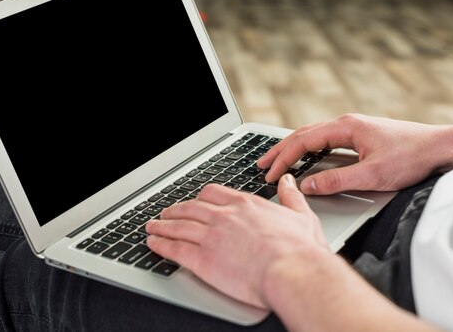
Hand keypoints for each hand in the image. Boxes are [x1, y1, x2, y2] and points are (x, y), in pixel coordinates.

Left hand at [145, 174, 329, 308]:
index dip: (200, 197)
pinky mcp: (202, 259)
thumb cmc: (299, 250)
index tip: (195, 201)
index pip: (213, 193)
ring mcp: (211, 236)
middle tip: (167, 213)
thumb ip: (290, 196)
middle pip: (190, 207)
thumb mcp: (300, 215)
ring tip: (152, 227)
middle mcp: (224, 216)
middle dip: (175, 210)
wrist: (292, 271)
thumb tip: (288, 181)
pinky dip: (160, 245)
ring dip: (162, 226)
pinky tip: (153, 244)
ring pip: (178, 226)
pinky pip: (174, 248)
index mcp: (245, 205)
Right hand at [258, 113, 449, 194]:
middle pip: (303, 134)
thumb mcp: (373, 175)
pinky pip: (326, 139)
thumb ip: (337, 181)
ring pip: (314, 135)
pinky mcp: (361, 135)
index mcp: (346, 127)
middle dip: (280, 150)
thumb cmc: (412, 157)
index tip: (270, 174)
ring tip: (277, 160)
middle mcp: (347, 123)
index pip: (302, 141)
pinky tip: (306, 157)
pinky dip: (309, 149)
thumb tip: (307, 185)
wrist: (441, 147)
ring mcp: (354, 127)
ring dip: (293, 148)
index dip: (283, 158)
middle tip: (261, 164)